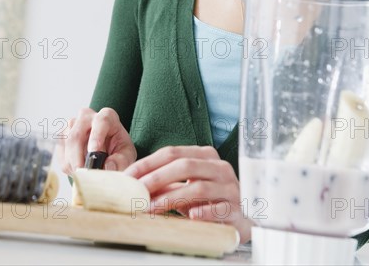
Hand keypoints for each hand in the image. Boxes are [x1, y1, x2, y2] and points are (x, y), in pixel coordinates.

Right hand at [57, 107, 136, 175]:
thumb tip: (108, 166)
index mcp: (107, 116)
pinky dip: (67, 164)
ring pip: (66, 143)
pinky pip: (60, 152)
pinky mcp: (62, 135)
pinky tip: (77, 170)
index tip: (94, 152)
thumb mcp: (126, 155)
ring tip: (83, 174)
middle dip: (78, 157)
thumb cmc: (117, 150)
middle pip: (77, 134)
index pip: (101, 121)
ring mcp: (72, 124)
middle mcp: (87, 116)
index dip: (96, 136)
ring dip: (72, 162)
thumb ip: (121, 161)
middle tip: (83, 173)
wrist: (107, 152)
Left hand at [124, 145, 253, 243]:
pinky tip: (190, 216)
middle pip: (185, 165)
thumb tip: (133, 184)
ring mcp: (229, 187)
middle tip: (137, 191)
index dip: (148, 163)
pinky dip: (203, 211)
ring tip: (152, 208)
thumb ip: (165, 183)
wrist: (240, 217)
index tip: (128, 176)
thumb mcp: (186, 186)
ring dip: (171, 198)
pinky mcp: (236, 208)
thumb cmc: (208, 199)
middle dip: (157, 178)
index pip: (173, 152)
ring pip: (198, 187)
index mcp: (205, 155)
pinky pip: (218, 208)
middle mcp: (219, 167)